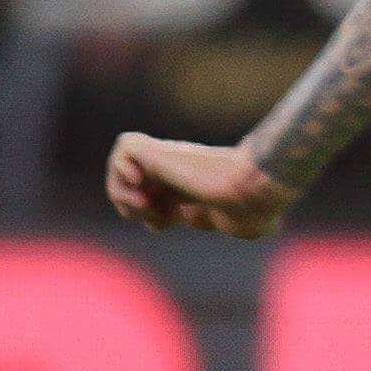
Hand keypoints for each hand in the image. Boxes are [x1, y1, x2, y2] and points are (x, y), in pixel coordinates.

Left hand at [108, 134, 297, 239]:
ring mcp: (167, 158)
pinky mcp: (159, 150)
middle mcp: (175, 171)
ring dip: (122, 194)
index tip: (168, 222)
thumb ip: (227, 222)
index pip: (152, 198)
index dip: (150, 216)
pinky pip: (125, 145)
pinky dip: (121, 169)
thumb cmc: (250, 209)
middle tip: (153, 214)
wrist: (249, 193)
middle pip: (130, 185)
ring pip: (120, 167)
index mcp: (188, 188)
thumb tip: (239, 223)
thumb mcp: (236, 225)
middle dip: (131, 208)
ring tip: (144, 203)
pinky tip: (141, 181)